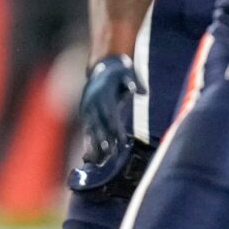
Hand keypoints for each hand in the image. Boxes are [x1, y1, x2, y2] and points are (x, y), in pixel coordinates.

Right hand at [69, 54, 144, 195]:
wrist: (102, 69)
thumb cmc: (120, 72)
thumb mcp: (129, 71)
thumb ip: (136, 81)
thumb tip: (142, 92)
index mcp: (102, 94)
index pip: (109, 114)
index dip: (115, 128)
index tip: (122, 141)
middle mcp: (92, 103)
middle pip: (98, 124)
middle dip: (103, 139)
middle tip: (111, 153)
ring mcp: (87, 109)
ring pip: (90, 129)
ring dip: (96, 144)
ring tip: (102, 159)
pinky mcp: (86, 115)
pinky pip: (87, 130)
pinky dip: (90, 143)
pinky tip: (93, 157)